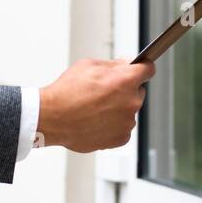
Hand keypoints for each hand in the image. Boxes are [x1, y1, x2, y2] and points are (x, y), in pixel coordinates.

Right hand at [36, 57, 154, 151]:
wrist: (53, 118)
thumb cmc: (67, 92)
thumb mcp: (89, 65)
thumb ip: (113, 65)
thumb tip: (126, 64)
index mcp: (126, 80)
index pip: (148, 69)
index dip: (142, 68)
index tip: (139, 69)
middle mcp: (131, 101)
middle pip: (138, 91)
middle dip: (125, 90)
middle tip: (104, 92)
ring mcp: (127, 121)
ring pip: (128, 111)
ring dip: (118, 109)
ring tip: (94, 109)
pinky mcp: (121, 138)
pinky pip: (122, 128)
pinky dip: (112, 125)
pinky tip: (95, 121)